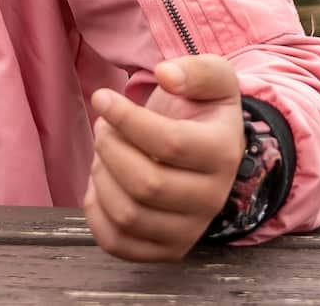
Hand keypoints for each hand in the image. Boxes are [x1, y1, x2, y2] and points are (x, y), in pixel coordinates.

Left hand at [84, 54, 244, 261]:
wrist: (204, 146)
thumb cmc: (200, 108)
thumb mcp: (212, 77)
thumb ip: (195, 70)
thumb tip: (167, 74)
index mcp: (223, 153)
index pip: (170, 144)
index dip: (126, 119)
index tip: (101, 97)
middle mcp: (211, 199)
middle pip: (146, 185)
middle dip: (110, 147)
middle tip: (103, 126)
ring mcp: (189, 230)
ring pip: (129, 215)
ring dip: (102, 176)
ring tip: (105, 151)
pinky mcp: (166, 249)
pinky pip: (118, 244)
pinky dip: (96, 212)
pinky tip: (101, 181)